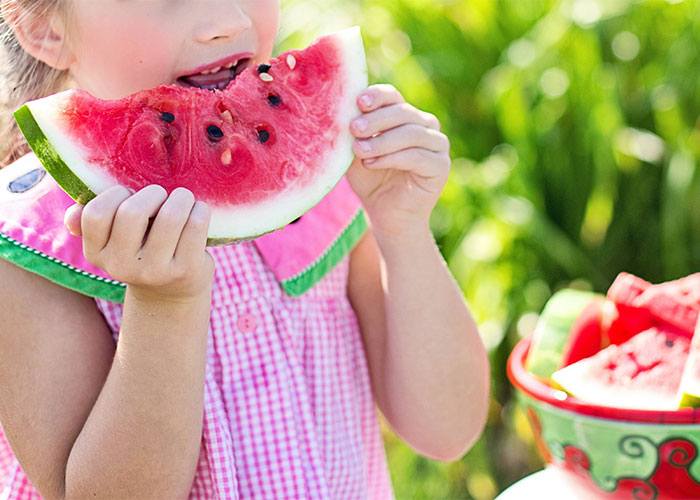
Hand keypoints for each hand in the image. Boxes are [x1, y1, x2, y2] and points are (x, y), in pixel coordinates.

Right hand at [64, 185, 213, 301]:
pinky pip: (196, 225)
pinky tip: (198, 212)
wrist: (171, 293)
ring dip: (181, 198)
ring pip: (170, 216)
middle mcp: (122, 267)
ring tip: (183, 200)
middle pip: (132, 212)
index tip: (131, 196)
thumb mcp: (113, 242)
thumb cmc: (142, 251)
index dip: (116, 194)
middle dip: (153, 193)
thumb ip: (91, 224)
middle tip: (162, 197)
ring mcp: (155, 271)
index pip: (96, 214)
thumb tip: (73, 215)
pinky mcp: (185, 271)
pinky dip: (200, 210)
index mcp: (97, 253)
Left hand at [346, 84, 449, 237]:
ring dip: (382, 141)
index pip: (392, 96)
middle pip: (402, 111)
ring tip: (359, 151)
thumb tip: (344, 111)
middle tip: (354, 128)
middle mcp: (425, 125)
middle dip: (376, 120)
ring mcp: (437, 144)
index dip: (377, 96)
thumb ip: (354, 133)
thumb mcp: (356, 152)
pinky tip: (372, 163)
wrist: (386, 215)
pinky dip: (392, 158)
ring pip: (411, 133)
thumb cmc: (370, 180)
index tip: (358, 102)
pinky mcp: (441, 165)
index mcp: (404, 115)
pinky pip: (417, 155)